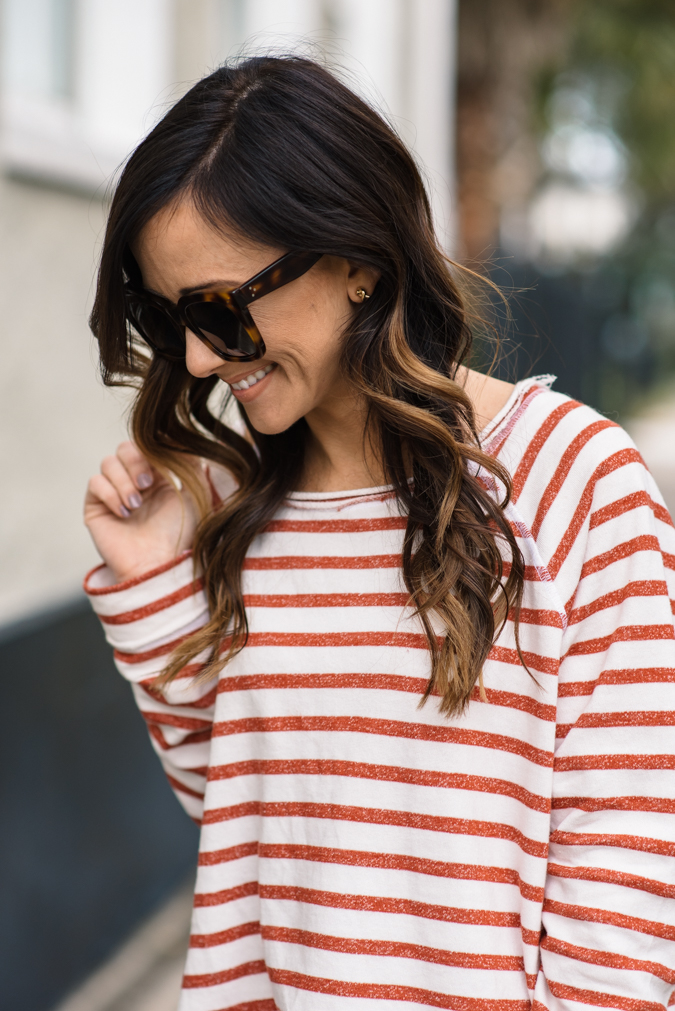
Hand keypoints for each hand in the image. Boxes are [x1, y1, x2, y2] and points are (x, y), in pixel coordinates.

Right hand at [84, 441, 201, 582]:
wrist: (158, 563)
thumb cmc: (179, 534)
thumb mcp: (194, 493)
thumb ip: (192, 463)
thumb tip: (184, 437)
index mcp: (157, 476)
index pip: (146, 445)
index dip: (152, 449)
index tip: (163, 468)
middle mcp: (133, 482)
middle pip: (125, 448)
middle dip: (136, 462)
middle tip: (148, 484)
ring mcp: (113, 493)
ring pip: (108, 462)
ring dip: (124, 481)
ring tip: (136, 505)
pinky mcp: (95, 506)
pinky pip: (95, 482)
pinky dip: (111, 494)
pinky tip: (124, 513)